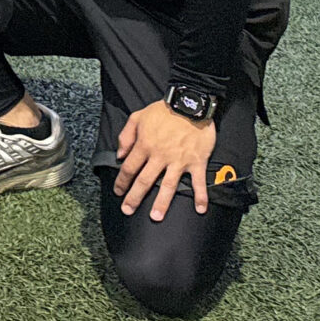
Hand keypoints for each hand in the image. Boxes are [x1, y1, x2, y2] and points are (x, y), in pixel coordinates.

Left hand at [113, 98, 217, 219]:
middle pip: (144, 181)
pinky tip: (200, 209)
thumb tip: (120, 155)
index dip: (122, 182)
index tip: (118, 192)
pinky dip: (201, 196)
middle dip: (134, 198)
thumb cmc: (163, 110)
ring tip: (156, 216)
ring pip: (168, 186)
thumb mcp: (138, 117)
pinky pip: (198, 182)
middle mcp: (160, 156)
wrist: (189, 103)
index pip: (129, 168)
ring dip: (162, 203)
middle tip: (128, 210)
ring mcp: (179, 161)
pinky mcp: (196, 161)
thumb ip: (126, 136)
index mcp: (145, 145)